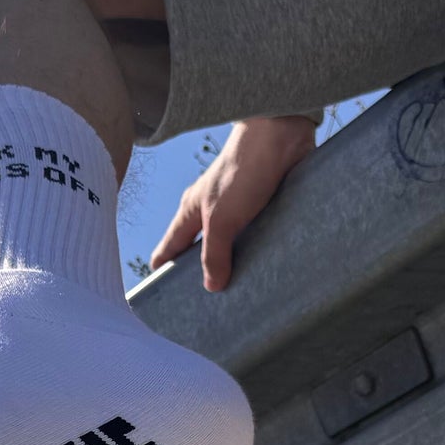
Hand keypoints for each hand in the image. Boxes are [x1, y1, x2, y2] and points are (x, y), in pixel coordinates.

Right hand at [151, 113, 318, 291]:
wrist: (281, 135)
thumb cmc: (243, 171)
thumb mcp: (222, 219)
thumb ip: (214, 253)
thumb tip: (212, 286)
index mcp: (191, 212)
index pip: (168, 250)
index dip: (163, 275)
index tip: (164, 302)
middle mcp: (211, 211)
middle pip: (199, 251)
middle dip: (202, 276)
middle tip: (210, 308)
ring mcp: (237, 209)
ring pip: (231, 245)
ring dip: (236, 265)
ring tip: (242, 296)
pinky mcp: (263, 206)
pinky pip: (257, 235)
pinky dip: (259, 252)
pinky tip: (269, 269)